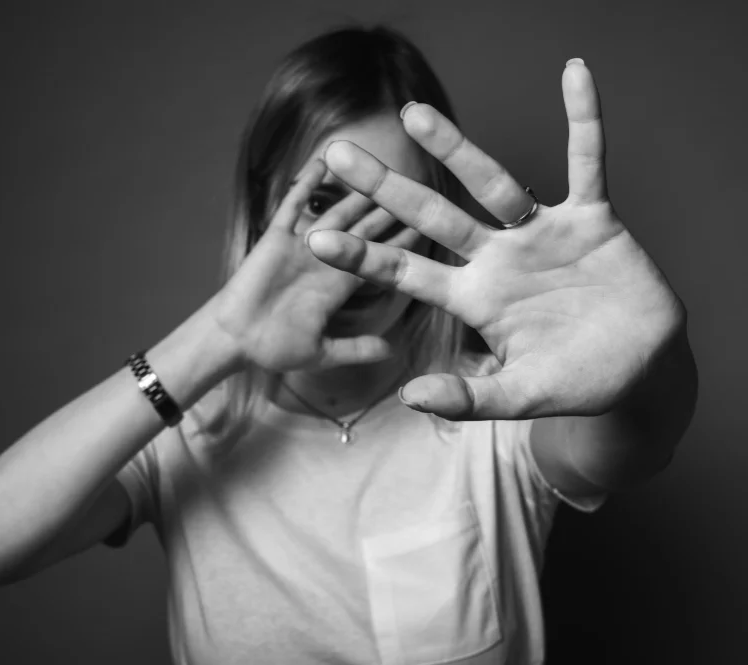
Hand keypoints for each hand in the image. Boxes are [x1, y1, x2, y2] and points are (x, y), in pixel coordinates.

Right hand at [212, 159, 420, 372]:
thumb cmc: (274, 349)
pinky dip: (305, 187)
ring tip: (380, 167)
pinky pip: (292, 207)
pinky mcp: (276, 239)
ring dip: (355, 191)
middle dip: (388, 209)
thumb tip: (393, 352)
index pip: (380, 258)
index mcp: (340, 286)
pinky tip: (320, 164)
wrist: (235, 340)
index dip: (404, 242)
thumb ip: (356, 349)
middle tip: (416, 182)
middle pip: (365, 229)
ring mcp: (301, 247)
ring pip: (335, 213)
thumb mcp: (322, 353)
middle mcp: (326, 260)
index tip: (431, 225)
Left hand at [307, 60, 685, 419]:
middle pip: (432, 214)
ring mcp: (542, 234)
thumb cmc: (575, 382)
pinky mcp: (593, 219)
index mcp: (474, 298)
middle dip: (385, 187)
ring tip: (411, 113)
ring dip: (455, 147)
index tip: (316, 237)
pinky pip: (589, 162)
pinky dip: (586, 122)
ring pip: (494, 182)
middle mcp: (498, 258)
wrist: (639, 369)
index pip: (407, 271)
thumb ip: (467, 398)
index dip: (363, 255)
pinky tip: (575, 77)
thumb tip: (408, 397)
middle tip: (337, 153)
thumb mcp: (519, 396)